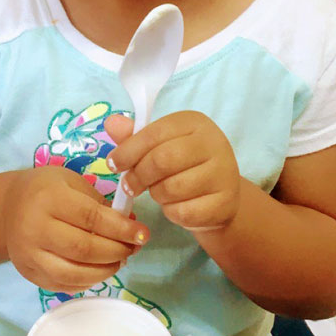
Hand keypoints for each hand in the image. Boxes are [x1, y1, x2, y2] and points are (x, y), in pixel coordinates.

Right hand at [2, 165, 148, 292]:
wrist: (7, 208)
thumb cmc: (46, 189)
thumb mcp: (72, 182)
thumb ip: (100, 204)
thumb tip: (132, 226)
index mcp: (49, 198)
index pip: (91, 217)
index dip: (121, 229)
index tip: (142, 234)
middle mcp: (35, 228)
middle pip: (83, 249)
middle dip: (116, 251)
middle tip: (133, 248)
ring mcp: (29, 255)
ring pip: (73, 273)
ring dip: (105, 271)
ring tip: (120, 260)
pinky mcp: (29, 274)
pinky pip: (63, 285)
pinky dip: (88, 281)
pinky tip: (100, 270)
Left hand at [105, 111, 239, 232]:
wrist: (219, 195)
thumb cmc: (183, 164)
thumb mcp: (160, 144)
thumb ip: (135, 136)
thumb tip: (111, 123)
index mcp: (194, 122)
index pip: (154, 133)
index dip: (128, 150)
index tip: (112, 165)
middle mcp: (213, 143)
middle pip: (162, 160)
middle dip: (138, 176)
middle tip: (129, 186)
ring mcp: (223, 173)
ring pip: (172, 188)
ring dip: (156, 194)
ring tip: (158, 191)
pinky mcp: (225, 203)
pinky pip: (184, 212)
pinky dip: (171, 212)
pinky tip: (175, 206)